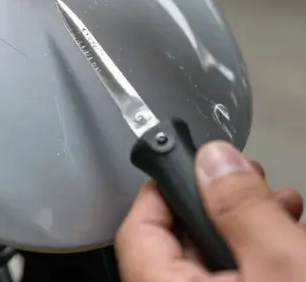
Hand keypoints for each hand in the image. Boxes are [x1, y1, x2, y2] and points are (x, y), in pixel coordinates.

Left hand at [116, 141, 305, 280]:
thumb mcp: (281, 265)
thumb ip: (241, 208)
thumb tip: (213, 157)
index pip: (137, 234)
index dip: (163, 190)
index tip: (194, 162)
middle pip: (180, 245)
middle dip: (219, 203)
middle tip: (251, 175)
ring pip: (215, 264)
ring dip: (246, 226)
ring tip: (282, 200)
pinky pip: (240, 280)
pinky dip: (260, 258)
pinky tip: (294, 233)